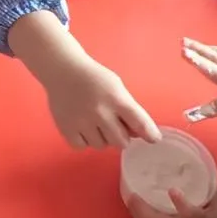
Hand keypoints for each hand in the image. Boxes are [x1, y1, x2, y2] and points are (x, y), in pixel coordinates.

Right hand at [7, 11, 160, 148]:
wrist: (62, 70)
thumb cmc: (93, 78)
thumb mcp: (116, 86)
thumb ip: (129, 109)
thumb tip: (140, 134)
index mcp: (116, 99)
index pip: (139, 122)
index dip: (150, 134)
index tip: (154, 139)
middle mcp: (100, 112)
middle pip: (121, 141)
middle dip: (121, 136)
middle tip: (113, 125)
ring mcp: (82, 122)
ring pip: (101, 146)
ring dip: (101, 138)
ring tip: (94, 122)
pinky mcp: (66, 129)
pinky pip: (82, 147)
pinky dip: (84, 140)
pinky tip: (82, 126)